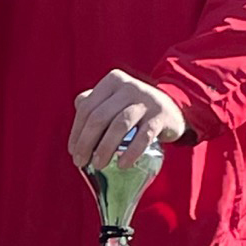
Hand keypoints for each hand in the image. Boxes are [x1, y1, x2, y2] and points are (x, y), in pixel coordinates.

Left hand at [69, 70, 189, 171]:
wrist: (173, 108)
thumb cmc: (135, 107)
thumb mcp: (114, 100)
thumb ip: (94, 104)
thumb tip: (76, 123)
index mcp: (112, 81)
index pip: (87, 107)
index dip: (76, 131)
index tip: (73, 152)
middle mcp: (128, 87)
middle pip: (99, 117)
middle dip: (86, 143)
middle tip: (81, 162)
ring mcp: (146, 100)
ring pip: (119, 125)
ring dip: (105, 148)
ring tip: (98, 165)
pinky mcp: (160, 115)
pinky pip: (143, 136)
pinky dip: (131, 152)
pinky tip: (122, 164)